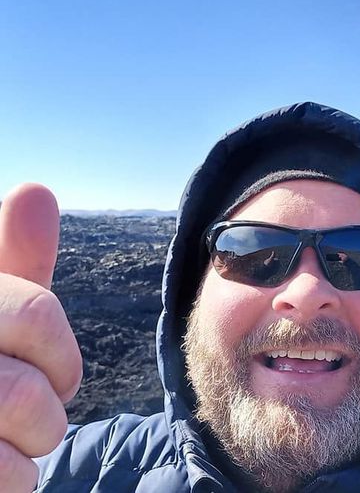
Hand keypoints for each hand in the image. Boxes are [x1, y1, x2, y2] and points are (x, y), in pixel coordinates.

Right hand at [0, 184, 82, 491]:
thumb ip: (15, 260)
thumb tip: (36, 190)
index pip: (33, 314)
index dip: (60, 352)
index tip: (53, 371)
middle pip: (28, 380)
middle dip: (50, 401)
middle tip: (34, 407)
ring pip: (22, 419)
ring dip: (35, 439)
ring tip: (10, 436)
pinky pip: (5, 474)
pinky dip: (16, 477)